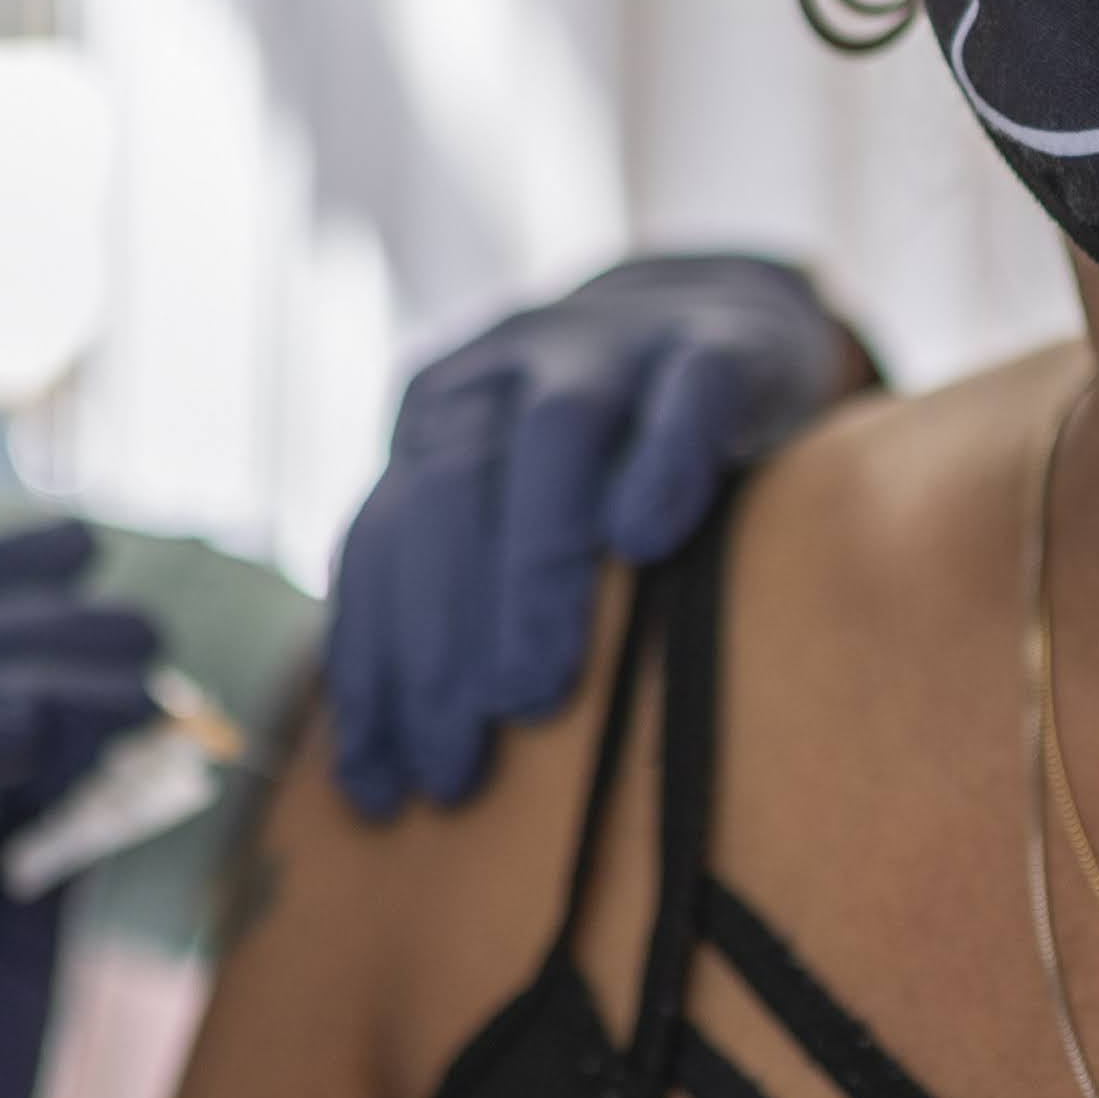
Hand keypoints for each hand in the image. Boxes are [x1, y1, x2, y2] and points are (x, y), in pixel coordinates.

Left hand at [321, 254, 861, 817]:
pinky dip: (659, 460)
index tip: (377, 784)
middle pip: (447, 492)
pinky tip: (645, 541)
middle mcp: (504, 370)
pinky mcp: (716, 341)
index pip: (380, 542)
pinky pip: (684, 392)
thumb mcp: (511, 502)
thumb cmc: (608, 455)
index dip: (371, 665)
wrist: (727, 314)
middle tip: (453, 765)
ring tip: (529, 697)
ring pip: (551, 436)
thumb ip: (457, 591)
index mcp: (439, 417)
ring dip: (531, 570)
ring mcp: (610, 343)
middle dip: (436, 641)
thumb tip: (386, 763)